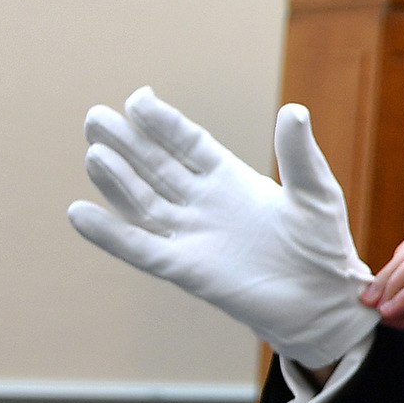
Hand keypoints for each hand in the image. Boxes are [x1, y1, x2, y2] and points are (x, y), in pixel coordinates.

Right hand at [69, 90, 378, 369]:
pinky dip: (111, 234)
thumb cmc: (323, 247)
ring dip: (116, 179)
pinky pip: (142, 249)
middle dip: (126, 142)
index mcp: (230, 178)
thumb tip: (295, 111)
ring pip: (143, 201)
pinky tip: (79, 214)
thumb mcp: (315, 194)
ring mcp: (191, 235)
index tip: (138, 98)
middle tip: (95, 116)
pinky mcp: (187, 269)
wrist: (323, 303)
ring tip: (94, 152)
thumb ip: (299, 156)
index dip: (163, 122)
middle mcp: (203, 203)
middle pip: (155, 166)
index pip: (187, 143)